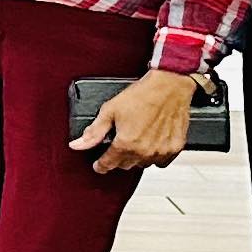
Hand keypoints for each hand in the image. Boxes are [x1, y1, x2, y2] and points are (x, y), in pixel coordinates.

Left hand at [73, 68, 198, 173]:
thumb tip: (78, 144)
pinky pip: (161, 161)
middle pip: (125, 165)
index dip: (100, 165)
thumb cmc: (142, 95)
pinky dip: (154, 155)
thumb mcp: (110, 110)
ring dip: (136, 156)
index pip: (108, 164)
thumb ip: (94, 131)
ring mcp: (160, 151)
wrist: (169, 86)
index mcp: (126, 144)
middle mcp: (144, 151)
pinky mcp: (174, 148)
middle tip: (118, 143)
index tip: (99, 164)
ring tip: (136, 139)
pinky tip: (151, 143)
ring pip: (142, 164)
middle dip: (118, 157)